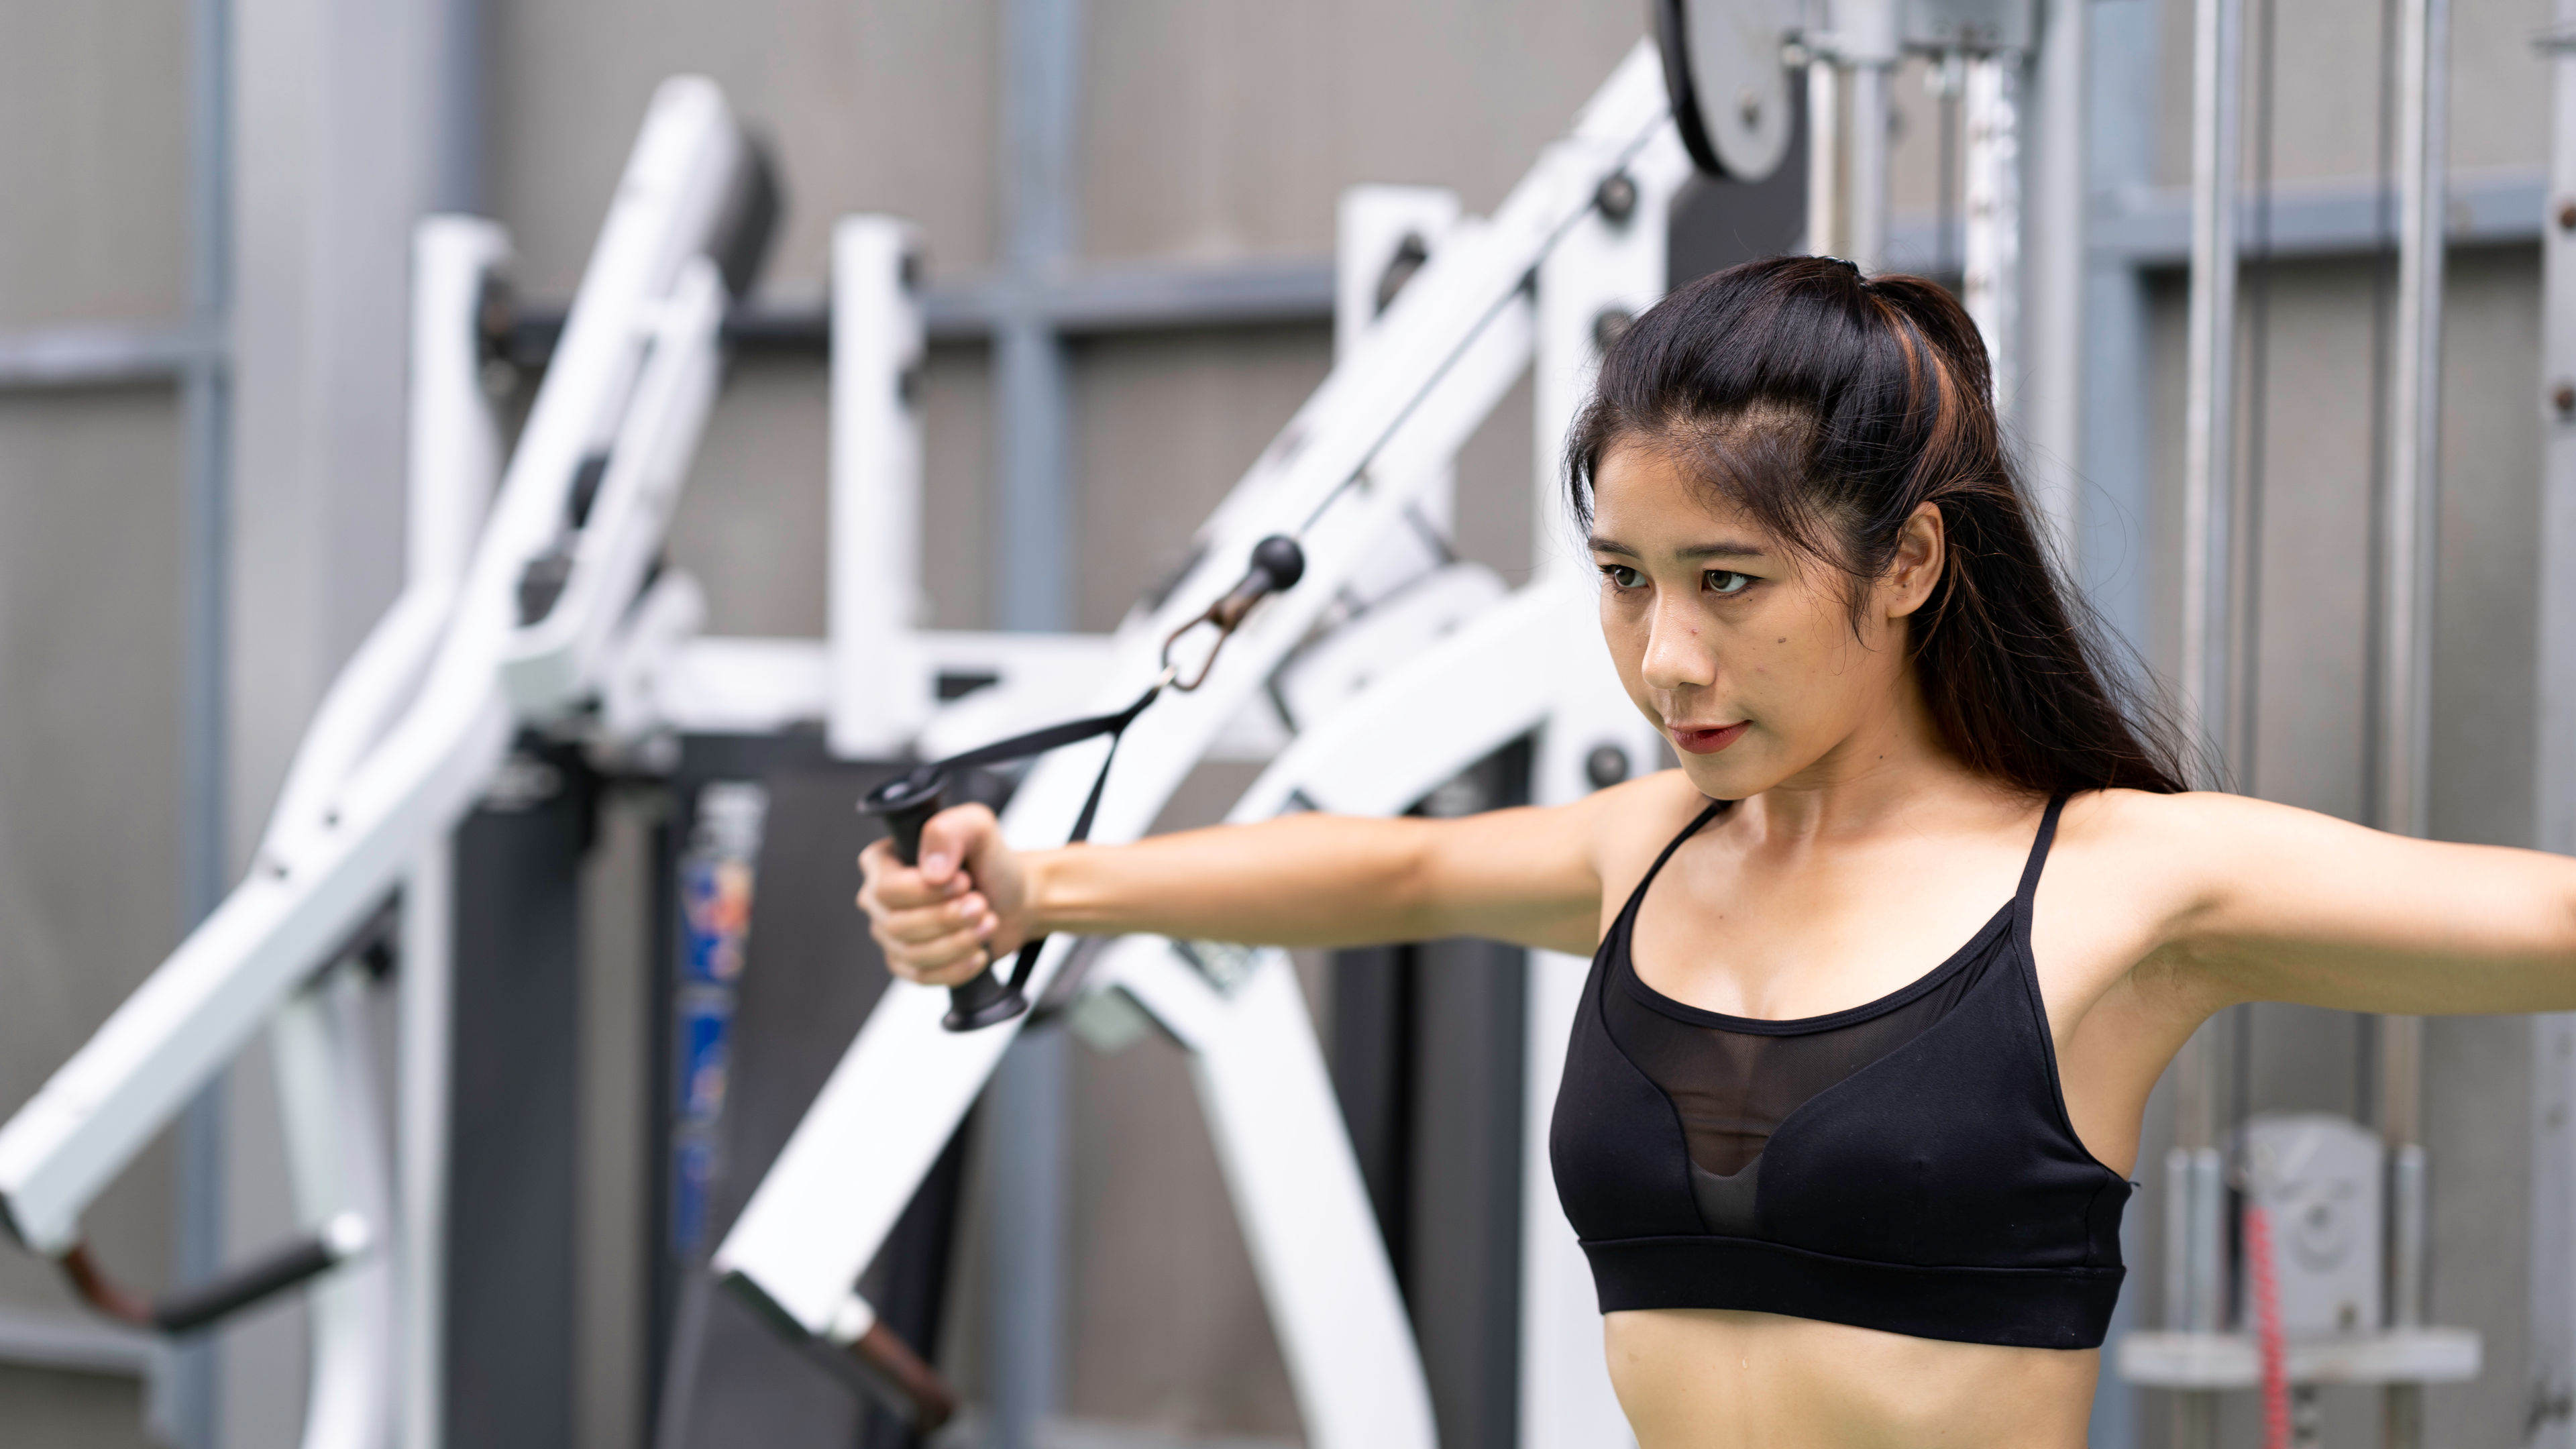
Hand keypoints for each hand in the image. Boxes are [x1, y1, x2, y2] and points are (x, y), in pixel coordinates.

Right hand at [857, 803, 1034, 985]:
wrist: (1012, 898)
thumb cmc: (989, 861)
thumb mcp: (977, 828)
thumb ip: (950, 831)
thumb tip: (931, 871)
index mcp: (882, 862)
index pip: (886, 888)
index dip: (926, 892)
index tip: (964, 881)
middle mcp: (878, 899)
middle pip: (897, 923)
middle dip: (947, 918)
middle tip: (982, 904)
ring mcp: (890, 934)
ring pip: (911, 953)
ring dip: (957, 942)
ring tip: (989, 923)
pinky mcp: (908, 964)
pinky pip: (922, 977)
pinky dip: (955, 969)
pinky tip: (979, 953)